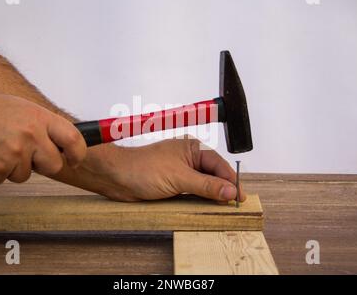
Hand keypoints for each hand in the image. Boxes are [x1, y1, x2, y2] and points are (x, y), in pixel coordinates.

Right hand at [0, 91, 86, 184]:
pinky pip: (3, 180)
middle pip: (53, 166)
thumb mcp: (20, 108)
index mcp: (38, 118)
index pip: (73, 140)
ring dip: (14, 167)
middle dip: (44, 164)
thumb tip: (64, 143)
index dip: (78, 153)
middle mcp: (29, 137)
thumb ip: (43, 125)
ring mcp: (11, 157)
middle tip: (28, 154)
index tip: (75, 159)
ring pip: (25, 175)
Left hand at [52, 138, 245, 202]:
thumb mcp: (179, 177)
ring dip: (212, 196)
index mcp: (193, 149)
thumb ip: (205, 185)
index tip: (240, 196)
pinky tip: (207, 208)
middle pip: (214, 175)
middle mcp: (189, 159)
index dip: (231, 180)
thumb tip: (229, 190)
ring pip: (204, 185)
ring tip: (224, 208)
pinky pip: (193, 193)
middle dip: (223, 189)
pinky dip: (201, 200)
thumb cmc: (143, 168)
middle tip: (235, 205)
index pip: (219, 165)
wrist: (117, 177)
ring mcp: (181, 173)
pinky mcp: (174, 185)